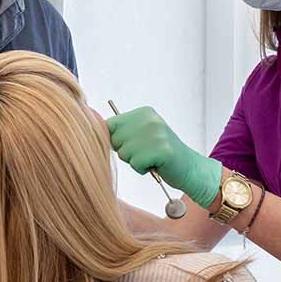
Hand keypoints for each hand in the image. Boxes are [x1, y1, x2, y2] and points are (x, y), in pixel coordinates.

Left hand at [105, 107, 222, 209]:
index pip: (110, 125)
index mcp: (143, 112)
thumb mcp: (141, 135)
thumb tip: (91, 126)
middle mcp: (149, 119)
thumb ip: (121, 131)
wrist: (189, 167)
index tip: (135, 145)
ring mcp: (156, 133)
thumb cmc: (159, 154)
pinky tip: (156, 164)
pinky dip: (142, 169)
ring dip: (135, 162)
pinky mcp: (161, 150)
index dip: (118, 141)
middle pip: (115, 140)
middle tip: (146, 153)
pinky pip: (135, 164)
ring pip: (124, 154)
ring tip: (151, 158)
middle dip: (126, 152)